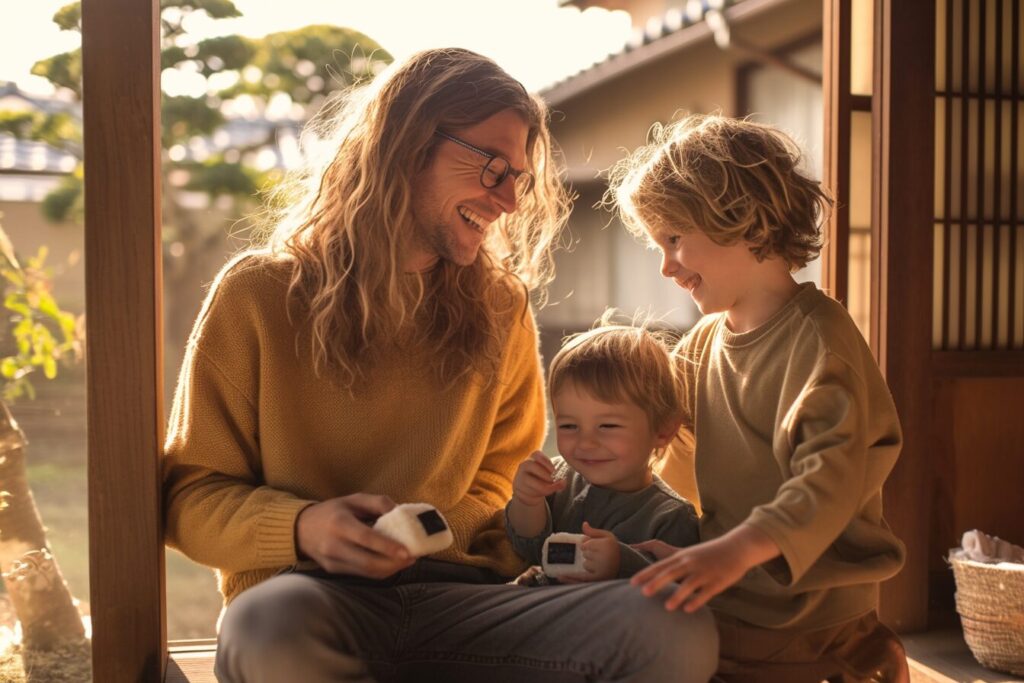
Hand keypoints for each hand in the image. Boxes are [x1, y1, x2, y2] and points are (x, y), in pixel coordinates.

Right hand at [295, 493, 415, 578]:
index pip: (366, 539)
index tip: (408, 551)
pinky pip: (361, 574)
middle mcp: (334, 545)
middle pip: (368, 562)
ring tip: (406, 561)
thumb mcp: (353, 499)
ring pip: (366, 573)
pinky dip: (379, 571)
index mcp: (340, 524)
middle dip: (394, 564)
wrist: (300, 528)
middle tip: (413, 558)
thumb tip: (400, 512)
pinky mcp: (333, 570)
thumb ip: (378, 502)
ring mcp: (332, 561)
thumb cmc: (332, 511)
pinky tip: (390, 563)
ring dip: (390, 570)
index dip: (388, 547)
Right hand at [512, 451, 565, 506]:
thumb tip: (563, 483)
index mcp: (533, 458)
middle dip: (544, 474)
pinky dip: (536, 494)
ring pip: (527, 480)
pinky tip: (541, 494)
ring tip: (550, 489)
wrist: (529, 489)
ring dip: (541, 486)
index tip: (554, 471)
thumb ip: (558, 479)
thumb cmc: (543, 479)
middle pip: (530, 464)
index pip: (537, 455)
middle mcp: (524, 465)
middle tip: (552, 481)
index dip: (546, 462)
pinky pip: (526, 491)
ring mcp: (519, 476)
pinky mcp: (518, 488)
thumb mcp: (550, 476)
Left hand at [560, 522, 619, 581]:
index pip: (586, 545)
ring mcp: (601, 570)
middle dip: (587, 554)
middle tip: (596, 555)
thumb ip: (594, 531)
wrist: (625, 564)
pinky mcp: (598, 579)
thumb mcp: (607, 536)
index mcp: (606, 546)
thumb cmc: (613, 548)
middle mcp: (604, 558)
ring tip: (598, 564)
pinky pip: (581, 579)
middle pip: (585, 555)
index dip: (587, 545)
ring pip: (585, 565)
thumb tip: (584, 524)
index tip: (591, 546)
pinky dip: (570, 578)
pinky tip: (559, 576)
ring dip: (587, 564)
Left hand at [630, 523, 780, 611]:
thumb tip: (655, 577)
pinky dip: (697, 601)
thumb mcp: (689, 554)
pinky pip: (706, 592)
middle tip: (643, 593)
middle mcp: (691, 563)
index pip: (660, 565)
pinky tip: (688, 610)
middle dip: (657, 583)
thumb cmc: (709, 553)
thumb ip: (674, 564)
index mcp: (682, 557)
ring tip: (667, 607)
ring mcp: (705, 572)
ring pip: (689, 584)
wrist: (736, 547)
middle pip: (671, 573)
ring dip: (677, 595)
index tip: (631, 583)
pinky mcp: (718, 581)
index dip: (646, 574)